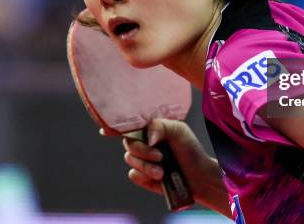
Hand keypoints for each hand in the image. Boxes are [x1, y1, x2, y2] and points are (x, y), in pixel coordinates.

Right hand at [101, 119, 223, 208]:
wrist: (198, 176)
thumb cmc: (189, 149)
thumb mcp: (178, 131)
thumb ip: (160, 126)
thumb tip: (147, 138)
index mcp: (149, 129)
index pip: (129, 125)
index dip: (114, 127)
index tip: (105, 130)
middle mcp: (143, 143)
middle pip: (128, 143)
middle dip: (143, 151)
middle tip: (159, 156)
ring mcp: (141, 160)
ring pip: (130, 159)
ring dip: (146, 166)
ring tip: (163, 171)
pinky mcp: (142, 177)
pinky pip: (133, 175)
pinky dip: (144, 176)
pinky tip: (158, 178)